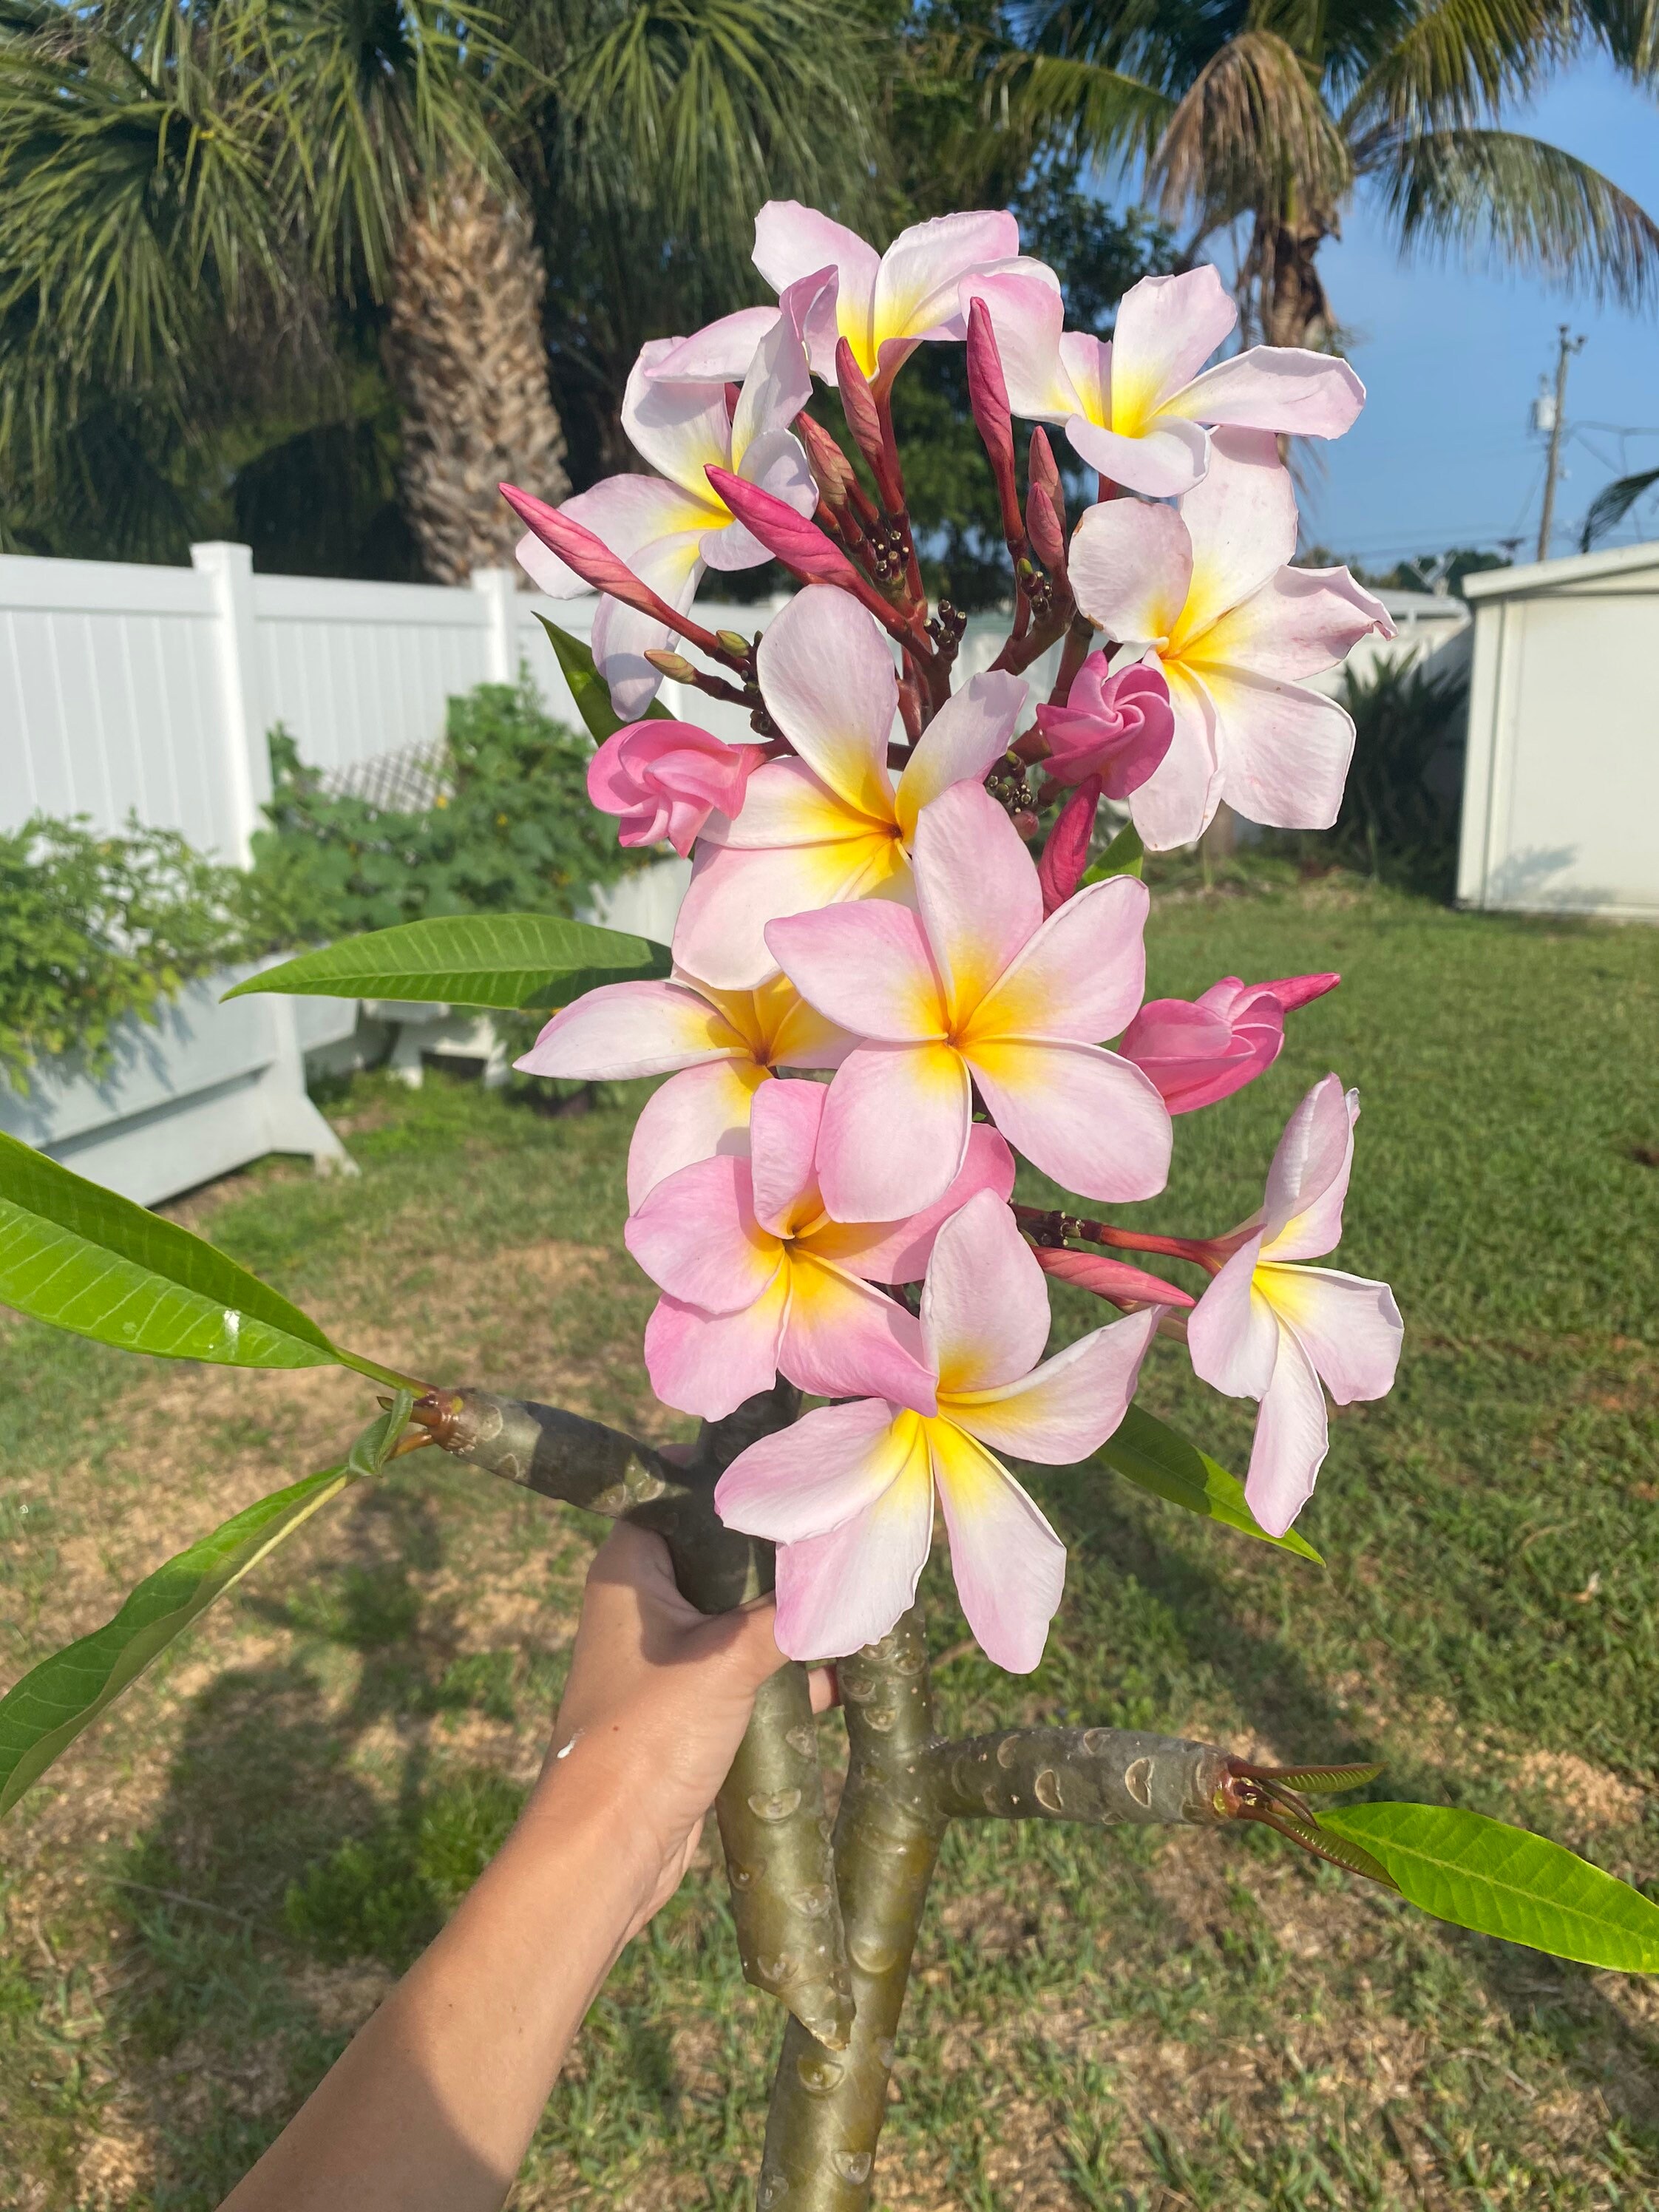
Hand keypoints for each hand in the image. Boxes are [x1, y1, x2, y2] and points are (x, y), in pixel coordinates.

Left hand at [530, 1522, 834, 1938]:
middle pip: (718, 1558)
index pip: (677, 1497)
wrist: (609, 1846)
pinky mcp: (686, 1709)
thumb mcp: (727, 1659)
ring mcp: (664, 1660)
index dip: (728, 1483)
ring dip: (787, 1618)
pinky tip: (843, 1675)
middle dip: (776, 1557)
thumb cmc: (648, 1734)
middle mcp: (641, 1606)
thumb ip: (788, 1616)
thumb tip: (849, 1582)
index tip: (788, 1472)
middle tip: (838, 1533)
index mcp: (629, 1571)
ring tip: (852, 1597)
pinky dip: (787, 1674)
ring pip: (736, 1618)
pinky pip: (744, 1673)